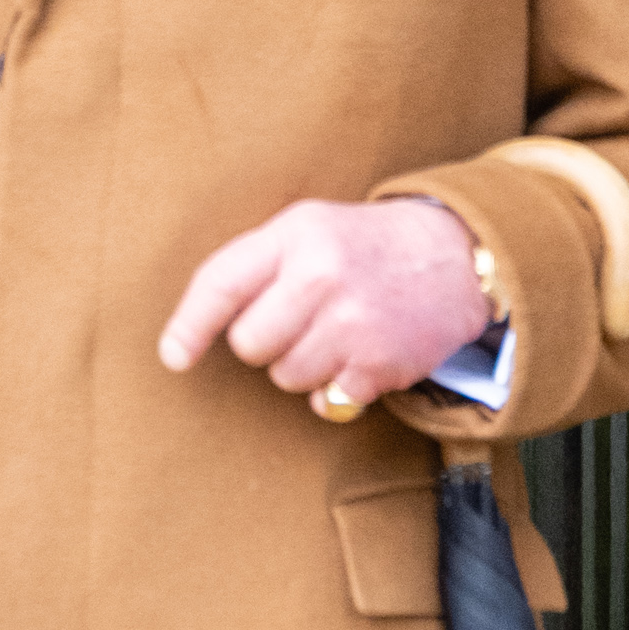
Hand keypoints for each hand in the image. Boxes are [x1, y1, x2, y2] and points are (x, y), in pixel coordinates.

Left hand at [158, 197, 491, 415]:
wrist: (455, 255)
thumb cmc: (362, 245)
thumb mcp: (307, 227)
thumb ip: (256, 265)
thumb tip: (194, 328)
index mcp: (295, 235)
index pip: (221, 283)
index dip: (189, 324)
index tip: (173, 356)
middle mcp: (321, 277)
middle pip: (249, 345)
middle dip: (263, 343)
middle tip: (296, 321)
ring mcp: (352, 323)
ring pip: (284, 378)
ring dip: (299, 367)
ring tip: (332, 334)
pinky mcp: (380, 365)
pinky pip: (325, 402)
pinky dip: (333, 392)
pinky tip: (354, 360)